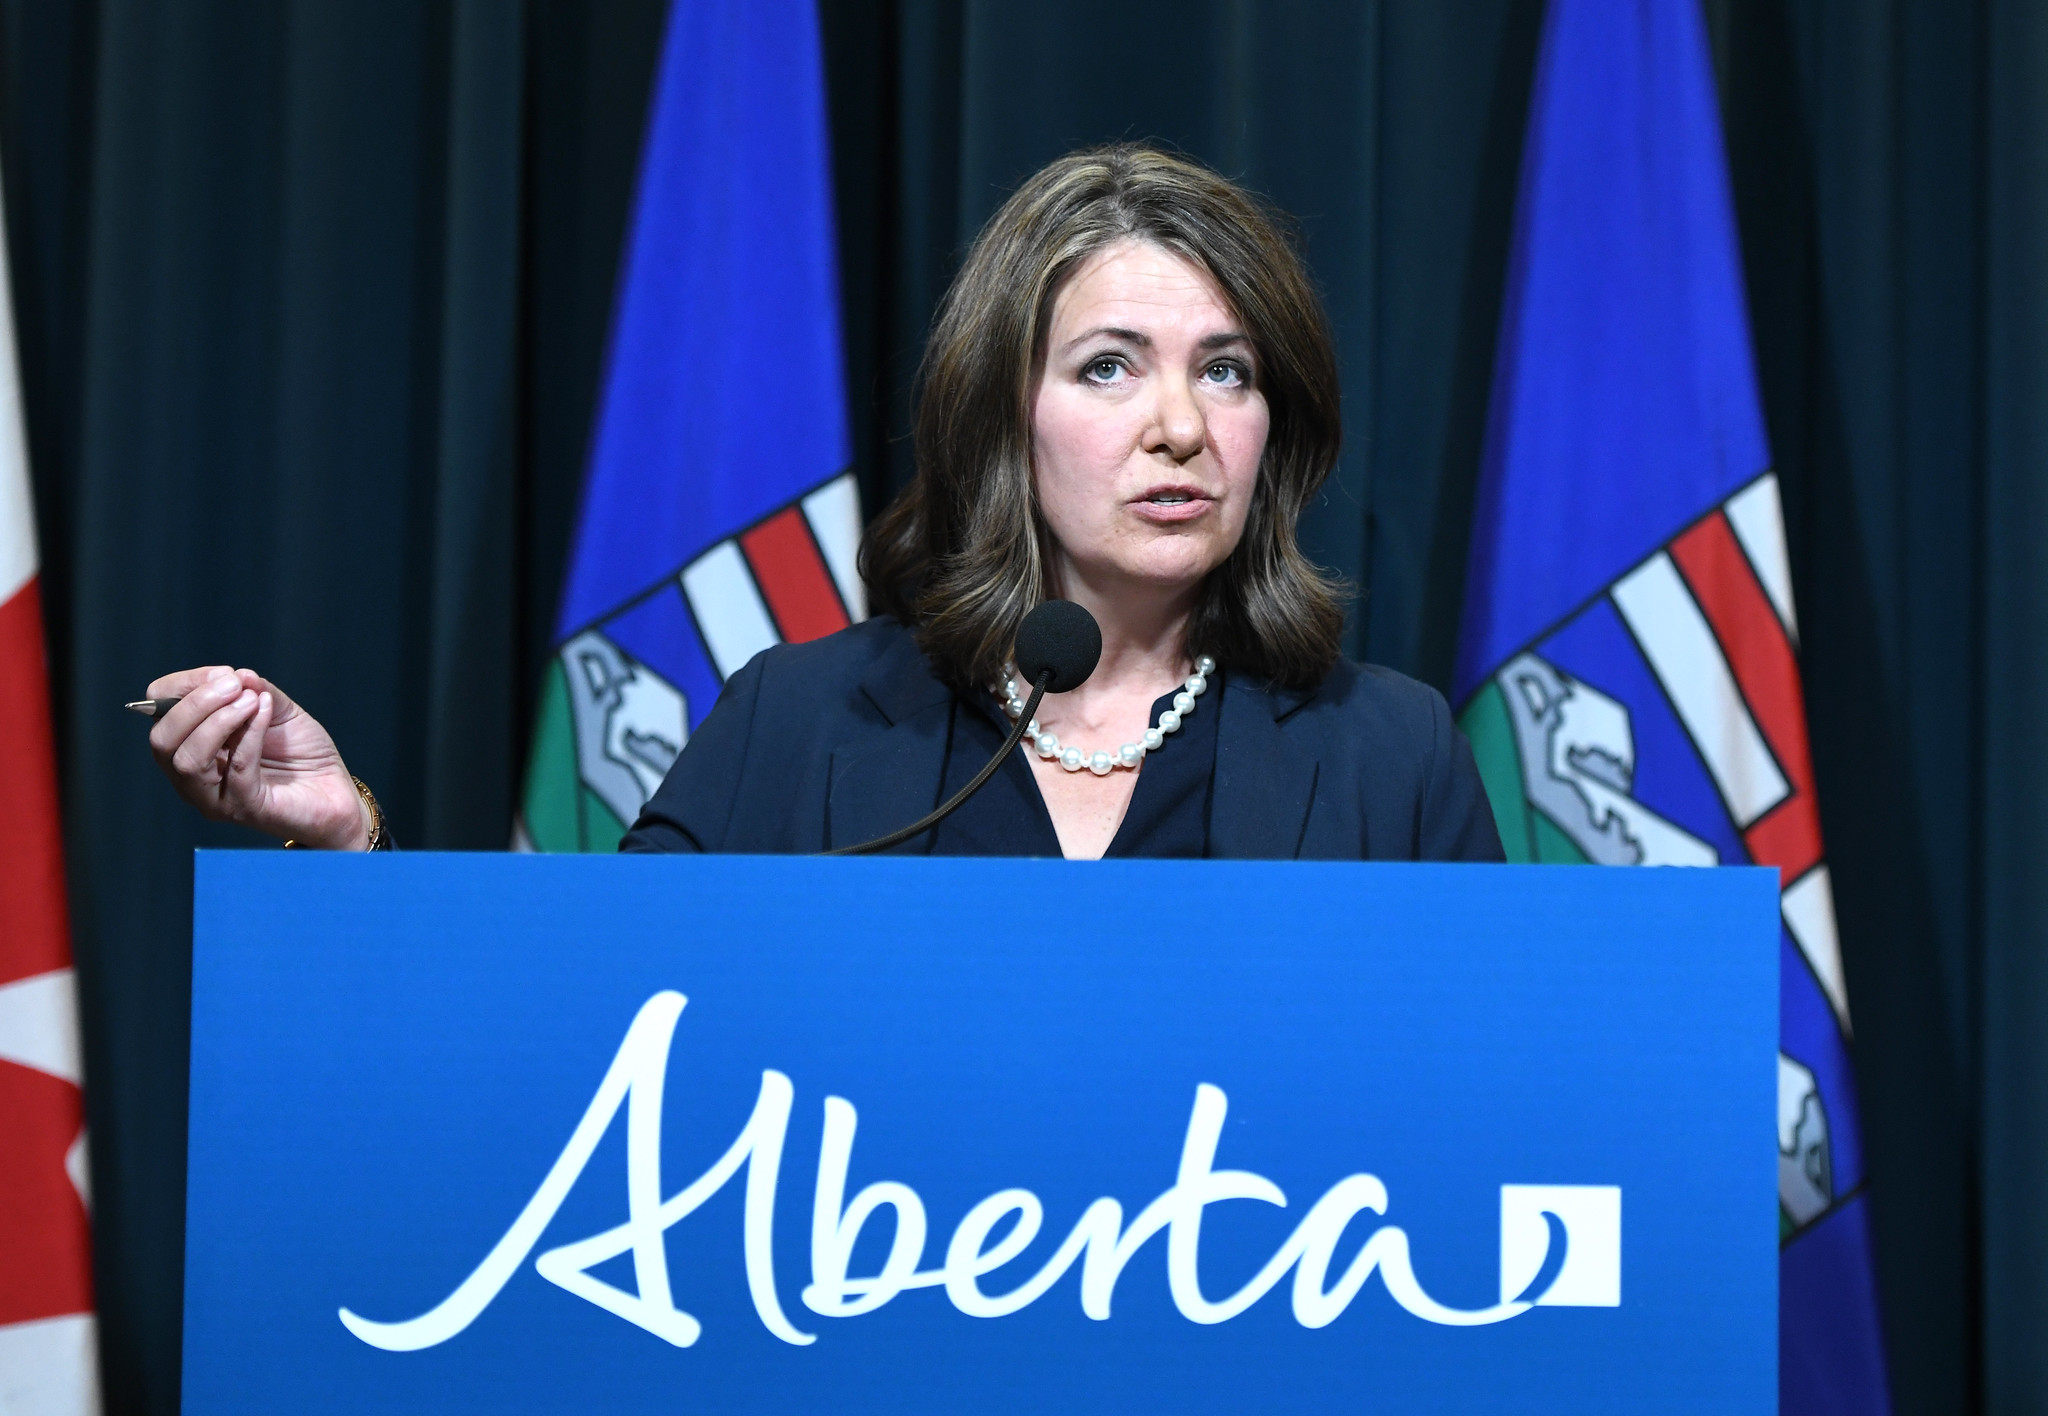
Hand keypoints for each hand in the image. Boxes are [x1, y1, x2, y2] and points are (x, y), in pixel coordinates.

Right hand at [144, 667, 370, 849]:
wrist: (336, 792)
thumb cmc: (301, 753)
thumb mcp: (277, 709)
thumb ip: (255, 690)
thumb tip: (238, 674)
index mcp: (189, 745)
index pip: (159, 712)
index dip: (185, 686)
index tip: (224, 673)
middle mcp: (191, 776)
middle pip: (163, 738)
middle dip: (195, 703)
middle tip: (233, 683)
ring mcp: (214, 797)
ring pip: (187, 760)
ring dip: (217, 720)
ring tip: (251, 699)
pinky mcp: (244, 808)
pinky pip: (236, 768)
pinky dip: (250, 733)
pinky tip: (266, 710)